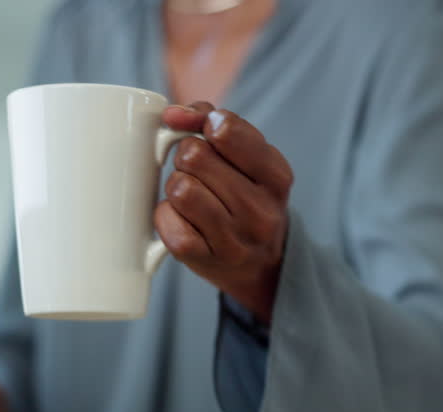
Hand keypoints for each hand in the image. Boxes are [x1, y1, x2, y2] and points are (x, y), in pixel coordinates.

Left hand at [158, 101, 293, 324]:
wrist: (259, 266)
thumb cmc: (246, 197)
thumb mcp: (247, 157)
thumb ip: (211, 120)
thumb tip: (172, 114)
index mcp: (276, 177)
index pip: (226, 130)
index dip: (204, 124)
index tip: (205, 133)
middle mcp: (261, 211)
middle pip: (194, 155)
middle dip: (187, 157)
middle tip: (198, 172)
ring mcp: (234, 240)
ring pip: (180, 187)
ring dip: (176, 186)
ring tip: (191, 197)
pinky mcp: (203, 260)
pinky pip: (166, 219)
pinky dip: (166, 215)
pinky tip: (183, 220)